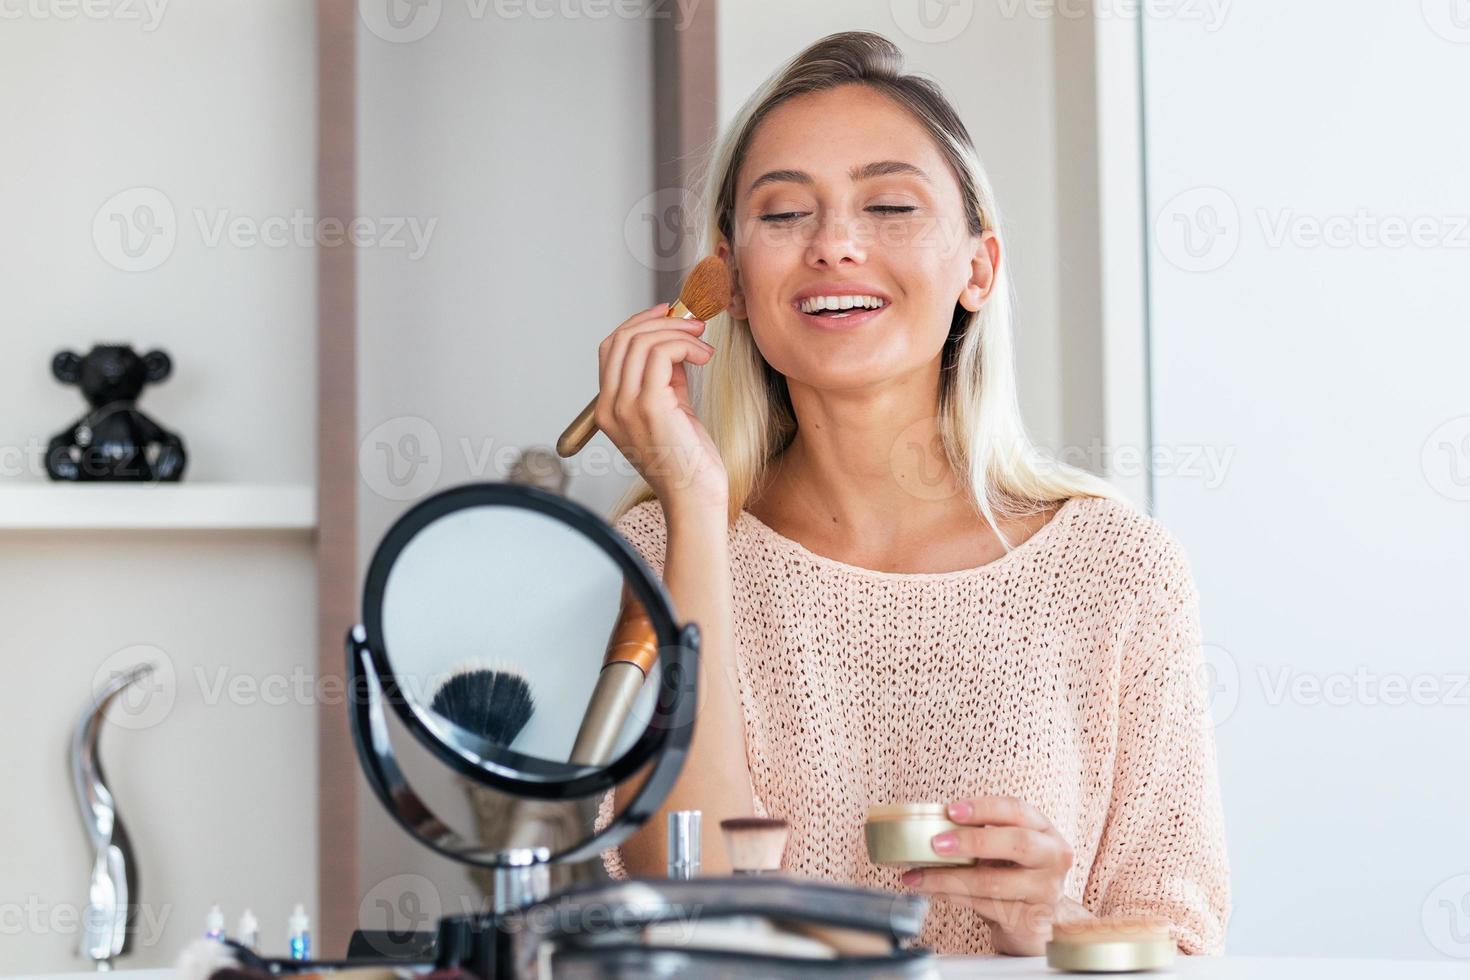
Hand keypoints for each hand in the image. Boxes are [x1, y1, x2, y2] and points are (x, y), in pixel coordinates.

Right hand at [595, 302, 727, 506]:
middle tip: (694, 324)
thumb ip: (668, 378)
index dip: (639, 323)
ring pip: (642, 342)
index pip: (611, 348)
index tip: (668, 313)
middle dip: (661, 321)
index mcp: (608, 409)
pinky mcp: (649, 407)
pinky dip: (686, 346)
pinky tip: (705, 357)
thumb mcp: (673, 410)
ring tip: (703, 343)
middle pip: (623, 339)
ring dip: (678, 332)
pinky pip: (661, 354)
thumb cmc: (688, 462)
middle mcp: (610, 407)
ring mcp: (626, 407)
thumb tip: (676, 343)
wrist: (695, 499)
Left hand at [899, 796, 1088, 955]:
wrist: (1035, 921)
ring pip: (994, 882)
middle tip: (936, 843)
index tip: (951, 810)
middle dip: (972, 841)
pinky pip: (986, 907)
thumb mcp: (1005, 849)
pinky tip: (933, 891)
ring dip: (949, 878)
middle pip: (1017, 843)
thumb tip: (930, 823)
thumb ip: (981, 833)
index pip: (1017, 810)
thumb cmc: (1013, 876)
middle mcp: (1054, 858)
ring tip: (918, 876)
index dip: (983, 808)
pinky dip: (954, 897)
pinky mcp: (1032, 919)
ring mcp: (1046, 891)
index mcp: (1045, 831)